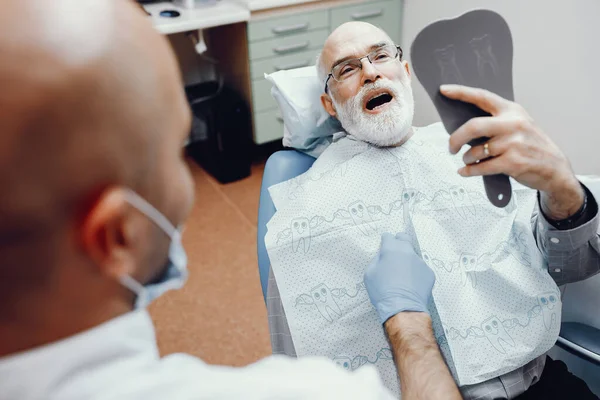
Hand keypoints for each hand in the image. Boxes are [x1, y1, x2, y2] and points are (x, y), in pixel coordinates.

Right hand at [364, 233, 434, 323]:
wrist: (403, 308)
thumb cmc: (382, 291)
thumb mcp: (369, 273)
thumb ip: (376, 259)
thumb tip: (383, 256)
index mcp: (391, 249)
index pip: (388, 236)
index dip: (385, 240)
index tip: (384, 245)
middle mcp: (407, 251)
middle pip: (404, 238)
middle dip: (399, 241)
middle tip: (395, 252)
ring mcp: (420, 261)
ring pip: (412, 256)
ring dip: (407, 261)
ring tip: (403, 277)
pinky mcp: (429, 272)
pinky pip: (421, 269)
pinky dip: (416, 273)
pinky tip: (411, 284)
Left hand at [440, 84, 583, 219]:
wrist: (555, 169)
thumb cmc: (532, 146)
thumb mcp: (519, 125)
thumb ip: (496, 121)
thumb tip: (464, 126)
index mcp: (512, 111)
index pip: (482, 96)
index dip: (461, 92)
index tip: (444, 90)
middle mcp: (513, 124)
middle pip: (473, 126)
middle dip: (456, 138)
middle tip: (450, 147)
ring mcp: (513, 144)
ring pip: (475, 151)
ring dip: (467, 158)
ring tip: (469, 160)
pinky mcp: (512, 163)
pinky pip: (481, 167)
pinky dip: (469, 171)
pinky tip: (465, 171)